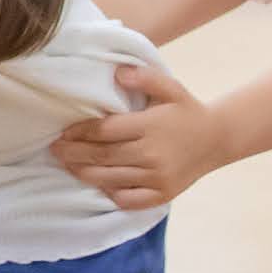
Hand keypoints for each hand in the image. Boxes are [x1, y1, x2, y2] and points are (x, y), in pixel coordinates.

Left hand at [47, 63, 222, 212]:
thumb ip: (144, 77)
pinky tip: (99, 184)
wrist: (217, 140)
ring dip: (84, 173)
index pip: (104, 131)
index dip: (79, 132)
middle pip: (102, 156)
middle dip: (73, 154)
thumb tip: (117, 73)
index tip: (63, 132)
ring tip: (67, 165)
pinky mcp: (161, 195)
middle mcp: (152, 154)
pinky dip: (111, 194)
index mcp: (150, 127)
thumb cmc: (187, 111)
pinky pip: (128, 199)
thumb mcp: (170, 88)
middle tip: (54, 150)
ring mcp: (157, 177)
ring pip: (110, 179)